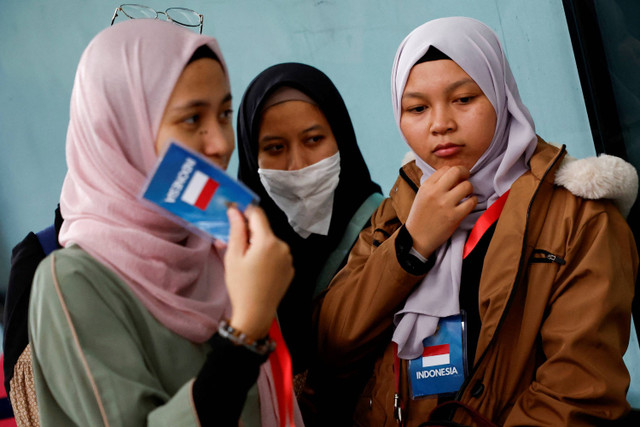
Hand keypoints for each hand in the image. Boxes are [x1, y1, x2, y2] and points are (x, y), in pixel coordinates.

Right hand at [224, 205, 293, 338]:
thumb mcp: (233, 256)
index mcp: (267, 241)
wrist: (256, 313)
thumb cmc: (241, 286)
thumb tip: (235, 211)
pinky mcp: (290, 268)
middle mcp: (282, 246)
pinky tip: (258, 270)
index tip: (234, 213)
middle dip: (250, 232)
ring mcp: (288, 258)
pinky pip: (277, 254)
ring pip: (270, 241)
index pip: (257, 213)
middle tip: (236, 247)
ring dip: (259, 244)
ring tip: (247, 262)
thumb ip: (236, 230)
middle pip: (264, 229)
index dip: (245, 211)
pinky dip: (267, 256)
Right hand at [405, 166, 476, 257]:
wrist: (417, 238)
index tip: (457, 177)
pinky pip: (471, 202)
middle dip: (465, 173)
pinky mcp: (454, 216)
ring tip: (466, 194)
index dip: (454, 171)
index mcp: (426, 186)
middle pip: (456, 171)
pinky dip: (473, 201)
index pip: (445, 169)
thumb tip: (452, 174)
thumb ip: (434, 184)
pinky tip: (469, 204)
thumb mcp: (421, 195)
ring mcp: (445, 204)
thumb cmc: (420, 216)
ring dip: (470, 189)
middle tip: (465, 179)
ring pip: (467, 186)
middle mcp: (435, 193)